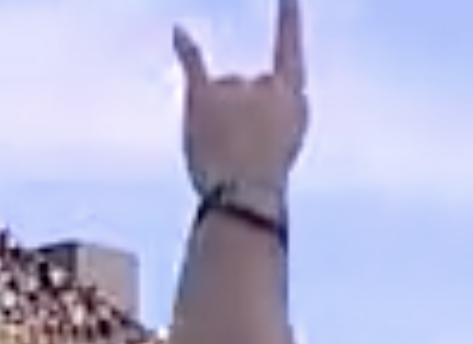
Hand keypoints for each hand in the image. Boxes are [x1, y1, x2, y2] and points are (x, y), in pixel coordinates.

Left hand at [172, 0, 308, 197]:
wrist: (244, 195)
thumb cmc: (265, 178)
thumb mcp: (287, 136)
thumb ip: (272, 103)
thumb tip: (253, 83)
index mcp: (293, 96)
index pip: (290, 51)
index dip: (288, 19)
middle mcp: (262, 82)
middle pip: (246, 88)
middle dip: (241, 117)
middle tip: (245, 153)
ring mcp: (232, 87)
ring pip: (220, 95)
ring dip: (218, 121)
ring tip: (225, 153)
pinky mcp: (203, 97)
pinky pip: (193, 64)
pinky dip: (186, 49)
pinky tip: (179, 30)